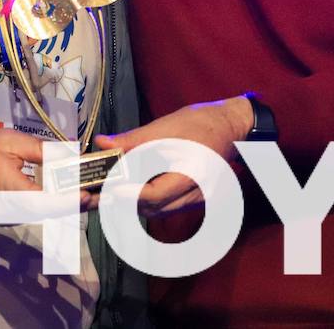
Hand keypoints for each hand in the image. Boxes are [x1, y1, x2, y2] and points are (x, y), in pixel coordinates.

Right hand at [0, 129, 97, 212]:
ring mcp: (15, 216)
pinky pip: (39, 209)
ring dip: (70, 200)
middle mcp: (19, 212)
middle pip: (57, 210)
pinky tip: (67, 187)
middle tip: (102, 188)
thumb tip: (72, 154)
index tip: (95, 191)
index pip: (55, 203)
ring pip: (50, 211)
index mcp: (18, 195)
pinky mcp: (12, 213)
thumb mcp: (11, 143)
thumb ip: (43, 150)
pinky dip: (56, 200)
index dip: (77, 199)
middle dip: (81, 200)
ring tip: (91, 185)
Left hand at [94, 96, 252, 216]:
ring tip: (114, 188)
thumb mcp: (166, 126)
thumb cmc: (203, 122)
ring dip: (135, 202)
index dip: (131, 194)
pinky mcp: (195, 199)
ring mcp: (199, 199)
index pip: (157, 195)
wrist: (231, 126)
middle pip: (155, 208)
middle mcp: (199, 193)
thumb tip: (103, 144)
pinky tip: (135, 187)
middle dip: (127, 201)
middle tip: (102, 190)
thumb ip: (133, 140)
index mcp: (194, 173)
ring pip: (160, 210)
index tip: (112, 187)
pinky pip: (168, 206)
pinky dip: (149, 199)